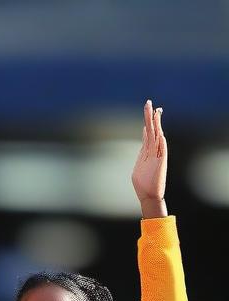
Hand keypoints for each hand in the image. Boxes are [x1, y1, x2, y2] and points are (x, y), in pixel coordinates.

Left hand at [131, 100, 166, 217]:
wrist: (149, 196)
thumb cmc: (142, 183)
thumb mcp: (139, 166)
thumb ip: (142, 153)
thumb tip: (143, 141)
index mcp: (146, 152)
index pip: (148, 133)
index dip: (148, 121)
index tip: (148, 109)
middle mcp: (153, 152)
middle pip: (152, 131)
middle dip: (150, 117)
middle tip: (148, 103)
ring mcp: (157, 157)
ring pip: (156, 137)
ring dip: (156, 124)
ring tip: (156, 111)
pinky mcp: (161, 163)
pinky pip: (161, 151)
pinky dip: (161, 142)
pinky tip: (160, 134)